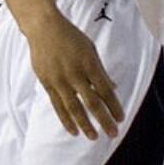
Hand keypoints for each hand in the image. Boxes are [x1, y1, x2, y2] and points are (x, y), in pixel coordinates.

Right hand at [26, 16, 122, 139]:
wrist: (43, 27)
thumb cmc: (70, 36)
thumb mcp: (90, 49)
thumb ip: (101, 71)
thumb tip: (113, 88)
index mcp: (88, 63)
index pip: (105, 90)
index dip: (114, 106)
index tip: (120, 118)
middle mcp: (74, 73)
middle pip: (92, 101)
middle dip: (104, 120)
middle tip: (113, 133)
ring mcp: (59, 79)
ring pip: (74, 107)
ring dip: (85, 124)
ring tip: (93, 137)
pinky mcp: (46, 82)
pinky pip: (57, 105)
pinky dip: (65, 119)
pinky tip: (72, 130)